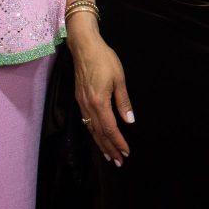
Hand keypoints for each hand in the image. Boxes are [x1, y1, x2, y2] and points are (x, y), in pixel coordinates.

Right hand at [67, 25, 133, 164]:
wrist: (84, 46)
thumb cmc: (104, 59)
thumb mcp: (118, 78)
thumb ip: (123, 102)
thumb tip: (129, 121)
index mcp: (99, 102)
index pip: (110, 129)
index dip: (118, 142)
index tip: (126, 152)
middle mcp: (88, 106)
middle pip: (99, 133)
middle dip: (109, 148)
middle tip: (118, 161)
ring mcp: (82, 103)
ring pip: (91, 129)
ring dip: (100, 143)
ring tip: (109, 155)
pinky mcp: (79, 99)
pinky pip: (86, 122)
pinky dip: (94, 132)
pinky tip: (98, 136)